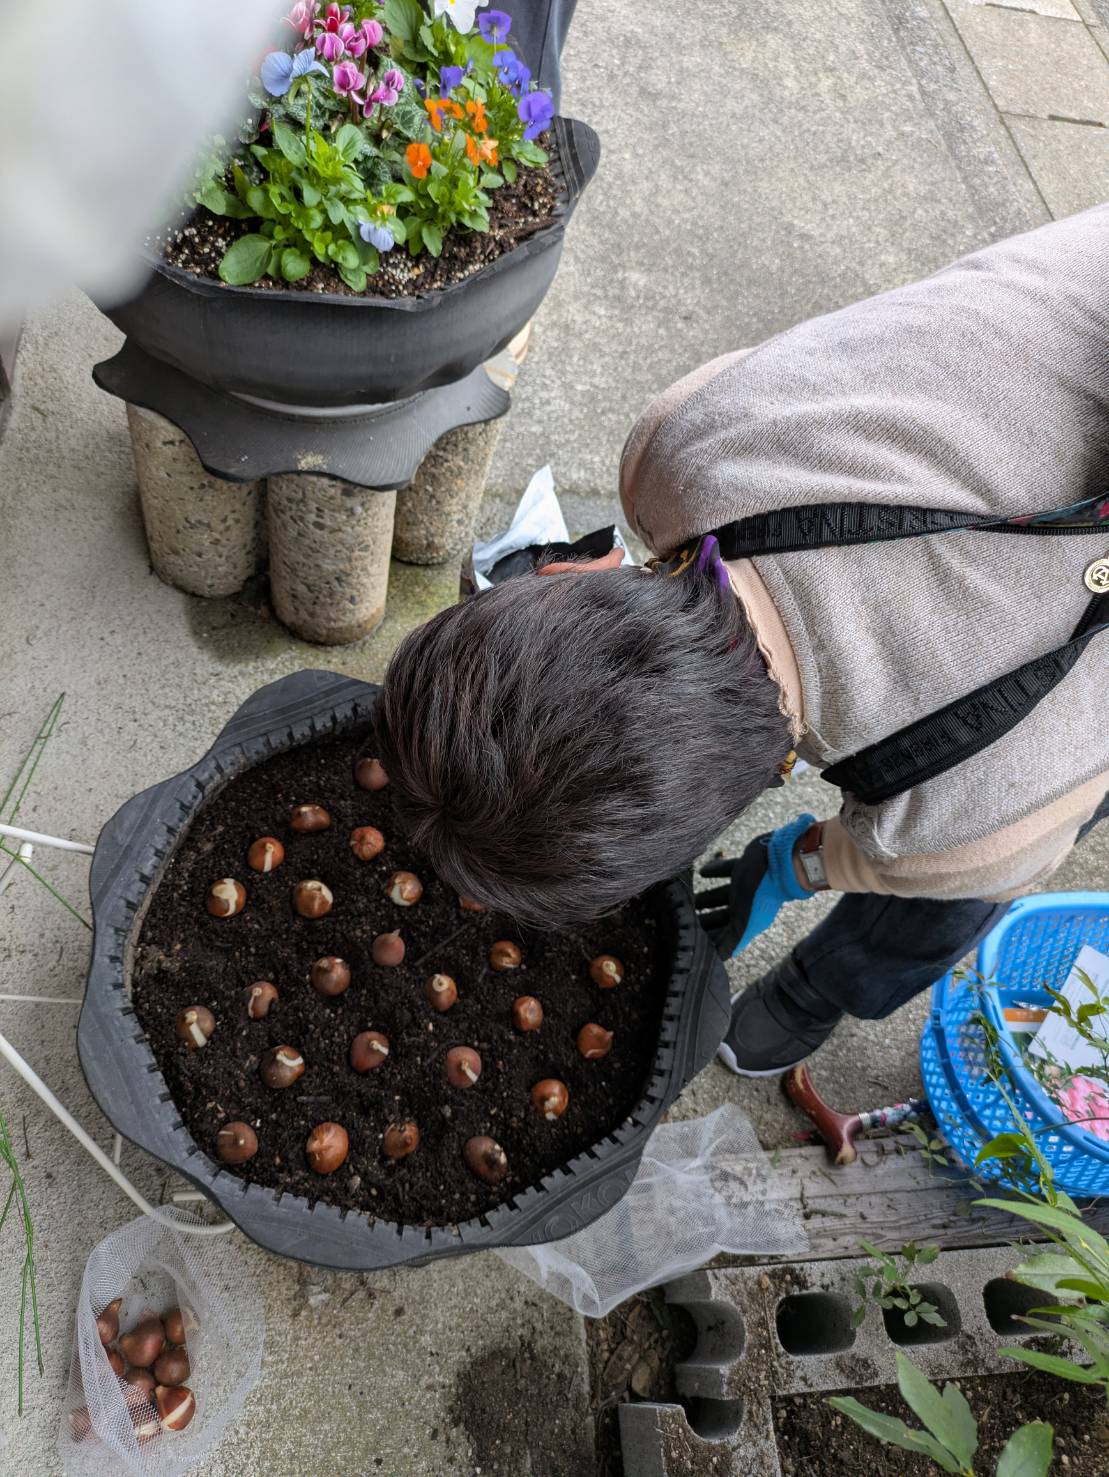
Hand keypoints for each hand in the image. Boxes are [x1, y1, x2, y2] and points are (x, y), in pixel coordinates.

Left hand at [696, 813, 816, 957]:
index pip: (725, 934)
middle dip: (707, 919)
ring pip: (722, 894)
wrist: (780, 862)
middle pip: (722, 915)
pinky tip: (702, 870)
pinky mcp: (745, 867)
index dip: (711, 938)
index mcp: (747, 921)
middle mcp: (746, 906)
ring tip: (690, 898)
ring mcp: (746, 887)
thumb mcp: (745, 923)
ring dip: (708, 898)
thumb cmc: (761, 895)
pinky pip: (726, 870)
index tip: (692, 939)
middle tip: (686, 920)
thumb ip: (732, 941)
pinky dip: (714, 870)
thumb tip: (722, 959)